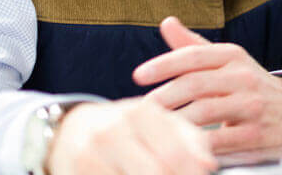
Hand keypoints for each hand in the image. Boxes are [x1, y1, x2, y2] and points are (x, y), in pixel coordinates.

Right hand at [46, 98, 215, 174]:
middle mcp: (113, 130)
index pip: (176, 153)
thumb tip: (208, 165)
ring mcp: (89, 153)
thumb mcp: (160, 124)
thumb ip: (190, 140)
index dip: (193, 173)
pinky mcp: (75, 171)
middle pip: (156, 172)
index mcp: (141, 113)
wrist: (72, 131)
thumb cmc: (128, 129)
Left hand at [134, 16, 281, 152]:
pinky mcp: (256, 133)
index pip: (194, 55)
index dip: (163, 64)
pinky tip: (178, 145)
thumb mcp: (226, 61)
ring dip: (173, 122)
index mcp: (233, 55)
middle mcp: (245, 76)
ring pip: (204, 112)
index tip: (138, 76)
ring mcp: (252, 105)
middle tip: (138, 110)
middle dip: (162, 98)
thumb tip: (167, 23)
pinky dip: (195, 144)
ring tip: (151, 129)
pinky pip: (218, 139)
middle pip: (195, 84)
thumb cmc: (247, 85)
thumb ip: (193, 46)